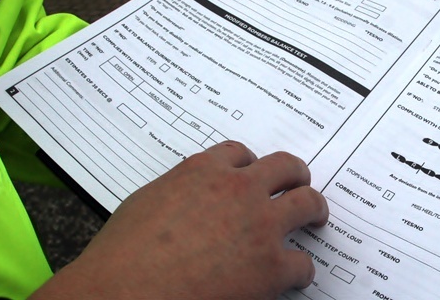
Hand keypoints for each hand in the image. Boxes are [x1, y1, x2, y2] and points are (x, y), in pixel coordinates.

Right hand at [31, 141, 328, 298]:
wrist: (125, 292)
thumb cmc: (123, 256)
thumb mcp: (146, 202)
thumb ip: (177, 192)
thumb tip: (184, 201)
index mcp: (204, 171)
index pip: (240, 153)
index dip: (251, 163)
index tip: (254, 171)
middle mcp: (238, 190)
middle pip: (285, 167)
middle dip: (295, 174)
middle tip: (299, 183)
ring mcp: (260, 225)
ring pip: (307, 203)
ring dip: (314, 209)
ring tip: (316, 217)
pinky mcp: (271, 266)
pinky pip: (302, 263)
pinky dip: (302, 270)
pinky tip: (296, 276)